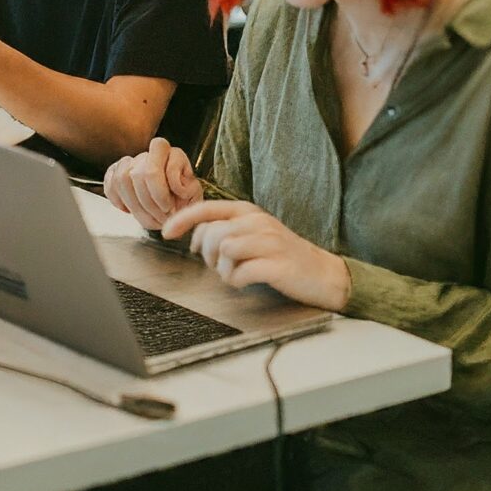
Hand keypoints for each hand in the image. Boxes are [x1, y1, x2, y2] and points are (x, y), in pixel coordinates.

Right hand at [103, 138, 201, 229]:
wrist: (176, 204)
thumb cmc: (185, 200)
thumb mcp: (195, 198)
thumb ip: (189, 196)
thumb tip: (176, 197)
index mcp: (174, 153)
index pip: (159, 166)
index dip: (160, 190)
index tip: (169, 207)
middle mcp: (151, 153)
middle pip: (139, 174)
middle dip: (149, 203)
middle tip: (160, 218)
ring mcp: (133, 161)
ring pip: (122, 179)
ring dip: (135, 205)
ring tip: (148, 219)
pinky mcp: (116, 171)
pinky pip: (110, 182)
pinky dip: (117, 199)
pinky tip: (128, 210)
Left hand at [161, 201, 351, 310]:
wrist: (324, 275)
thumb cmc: (282, 256)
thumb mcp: (253, 234)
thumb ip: (226, 231)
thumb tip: (194, 238)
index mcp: (248, 211)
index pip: (207, 209)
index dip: (182, 220)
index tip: (166, 232)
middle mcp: (258, 222)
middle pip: (212, 233)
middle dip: (206, 254)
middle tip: (217, 266)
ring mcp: (269, 243)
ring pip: (224, 251)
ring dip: (222, 269)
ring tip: (235, 274)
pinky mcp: (277, 266)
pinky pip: (240, 273)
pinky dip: (236, 281)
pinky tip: (245, 282)